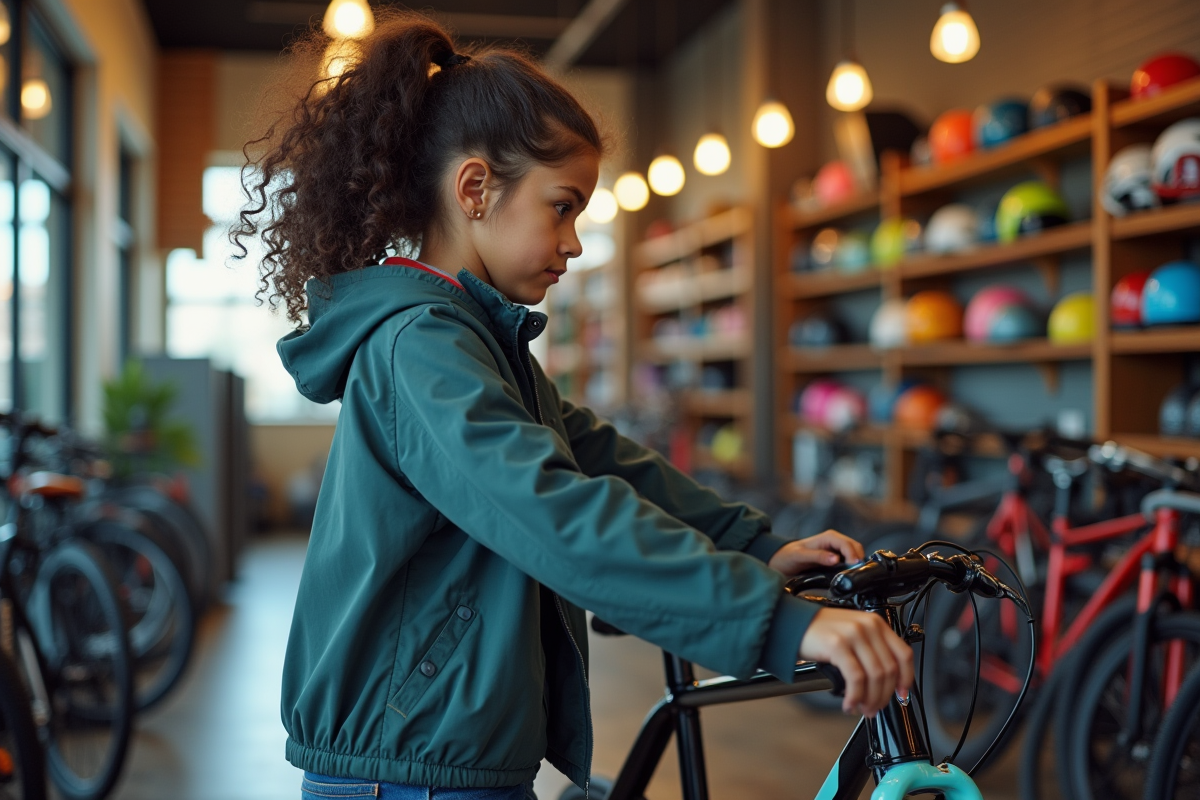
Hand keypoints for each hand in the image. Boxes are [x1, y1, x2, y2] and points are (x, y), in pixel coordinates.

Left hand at [768, 530, 863, 575]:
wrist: (783, 560)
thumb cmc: (789, 556)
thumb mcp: (800, 556)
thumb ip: (817, 556)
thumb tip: (836, 559)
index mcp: (829, 537)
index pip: (847, 544)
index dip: (853, 555)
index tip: (855, 567)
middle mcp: (835, 542)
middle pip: (855, 548)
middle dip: (858, 559)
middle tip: (857, 574)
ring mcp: (837, 550)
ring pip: (855, 554)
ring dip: (857, 563)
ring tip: (854, 576)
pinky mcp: (837, 559)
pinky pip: (850, 561)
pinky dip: (853, 567)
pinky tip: (850, 576)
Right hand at [798, 607, 912, 717]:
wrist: (791, 623)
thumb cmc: (820, 631)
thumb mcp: (852, 634)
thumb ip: (871, 651)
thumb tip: (886, 684)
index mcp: (875, 623)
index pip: (903, 654)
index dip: (906, 679)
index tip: (901, 695)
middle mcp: (867, 626)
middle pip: (889, 670)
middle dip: (883, 696)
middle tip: (874, 708)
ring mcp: (853, 634)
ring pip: (875, 676)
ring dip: (870, 699)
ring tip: (861, 708)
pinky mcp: (838, 644)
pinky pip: (855, 678)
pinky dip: (855, 696)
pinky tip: (849, 703)